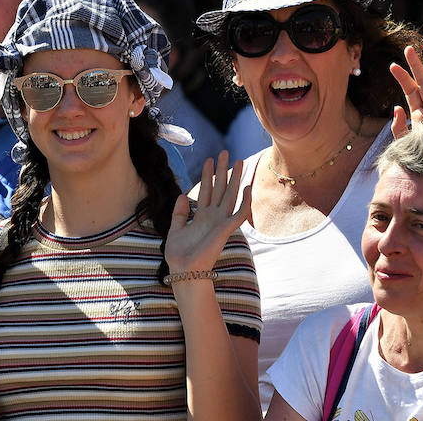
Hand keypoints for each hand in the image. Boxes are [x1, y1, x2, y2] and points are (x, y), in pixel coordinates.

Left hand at [165, 151, 250, 272]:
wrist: (184, 270)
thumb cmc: (179, 255)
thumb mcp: (175, 229)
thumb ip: (179, 213)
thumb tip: (182, 195)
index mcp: (201, 216)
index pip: (206, 190)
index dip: (208, 175)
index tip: (209, 160)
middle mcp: (213, 217)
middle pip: (220, 188)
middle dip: (223, 170)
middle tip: (225, 152)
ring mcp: (221, 222)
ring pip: (230, 195)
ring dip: (235, 178)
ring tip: (238, 161)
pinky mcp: (226, 229)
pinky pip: (240, 213)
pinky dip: (245, 201)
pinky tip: (247, 187)